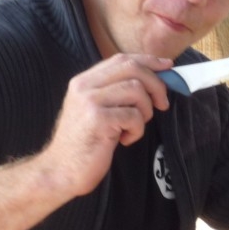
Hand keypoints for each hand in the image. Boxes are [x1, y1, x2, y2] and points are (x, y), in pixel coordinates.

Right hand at [39, 53, 172, 198]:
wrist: (61, 171)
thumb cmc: (84, 144)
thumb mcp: (96, 110)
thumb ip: (116, 93)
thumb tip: (154, 80)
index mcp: (84, 81)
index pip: (122, 59)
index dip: (149, 61)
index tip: (167, 67)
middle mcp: (84, 86)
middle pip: (132, 69)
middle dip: (156, 85)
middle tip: (162, 104)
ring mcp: (90, 101)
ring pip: (137, 90)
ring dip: (145, 111)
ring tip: (133, 127)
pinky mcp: (98, 119)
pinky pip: (134, 115)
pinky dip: (137, 130)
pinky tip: (124, 140)